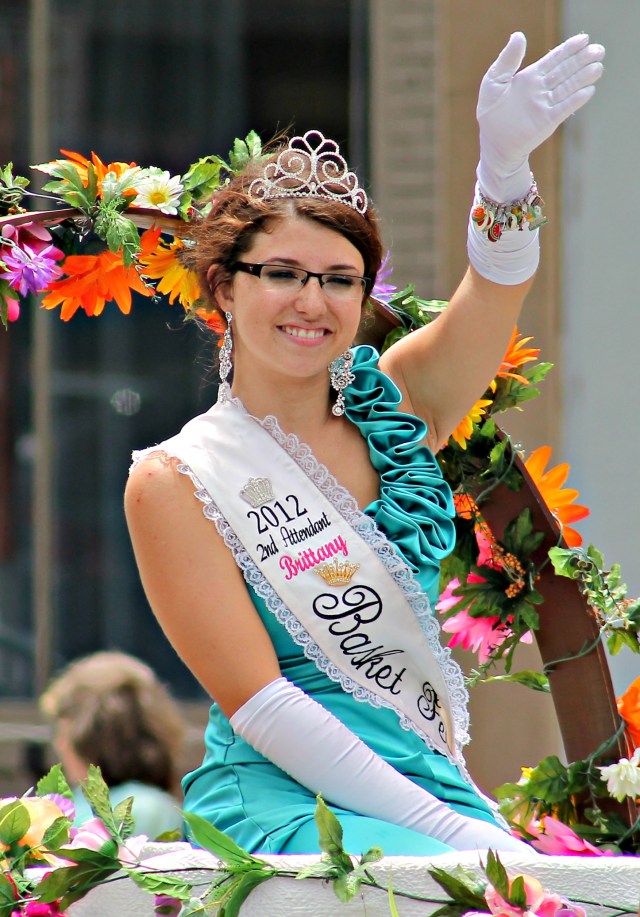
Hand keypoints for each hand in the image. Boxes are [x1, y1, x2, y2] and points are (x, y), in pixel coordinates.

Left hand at [477, 32, 604, 200]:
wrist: (493, 144)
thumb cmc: (491, 113)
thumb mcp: (494, 81)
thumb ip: (507, 60)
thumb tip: (519, 35)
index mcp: (531, 77)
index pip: (554, 59)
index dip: (568, 49)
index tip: (584, 39)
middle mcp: (542, 89)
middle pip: (565, 71)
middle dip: (582, 60)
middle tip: (598, 50)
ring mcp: (546, 105)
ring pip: (568, 88)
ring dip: (583, 78)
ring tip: (597, 67)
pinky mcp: (547, 121)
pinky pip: (563, 109)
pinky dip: (575, 100)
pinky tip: (587, 91)